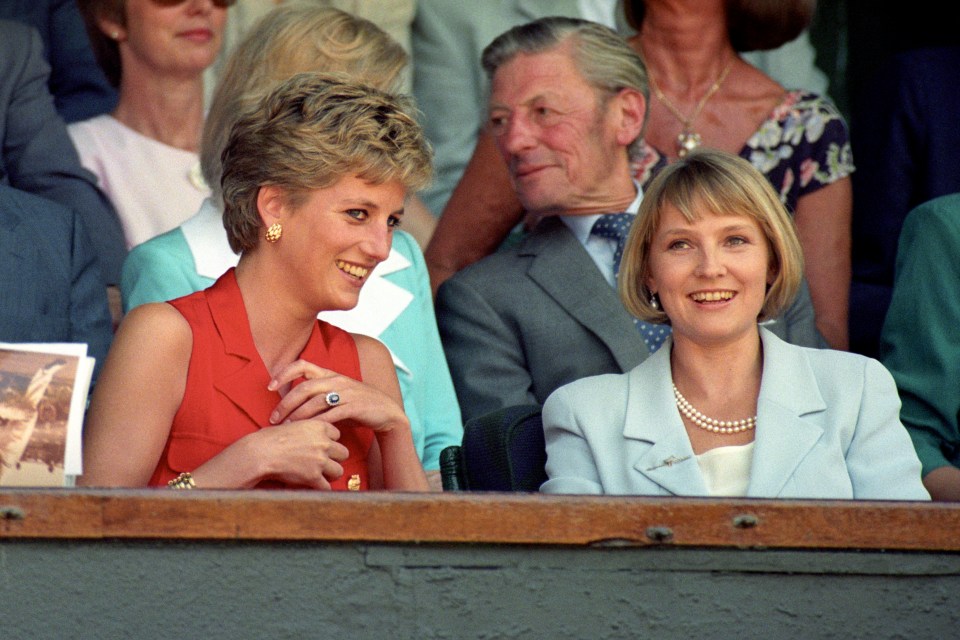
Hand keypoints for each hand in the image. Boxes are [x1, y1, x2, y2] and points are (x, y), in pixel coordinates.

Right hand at [249, 417, 348, 489]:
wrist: (261, 453)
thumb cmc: (270, 438)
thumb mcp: (293, 424)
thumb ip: (308, 430)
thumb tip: (311, 435)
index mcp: (319, 426)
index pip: (337, 434)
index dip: (330, 441)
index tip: (322, 446)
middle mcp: (324, 443)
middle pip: (343, 453)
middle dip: (335, 458)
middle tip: (325, 462)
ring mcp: (320, 460)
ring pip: (339, 470)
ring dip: (331, 474)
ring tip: (322, 475)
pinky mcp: (314, 476)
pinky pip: (327, 487)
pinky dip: (322, 489)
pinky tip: (316, 487)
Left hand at [267, 360, 409, 433]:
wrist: (388, 413)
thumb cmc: (358, 407)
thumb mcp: (338, 396)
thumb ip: (318, 397)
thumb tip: (291, 406)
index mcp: (331, 374)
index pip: (302, 365)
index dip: (283, 373)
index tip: (269, 386)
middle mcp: (337, 380)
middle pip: (304, 387)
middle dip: (285, 403)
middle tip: (273, 418)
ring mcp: (347, 393)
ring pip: (315, 402)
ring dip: (298, 415)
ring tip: (286, 427)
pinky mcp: (354, 406)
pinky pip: (331, 414)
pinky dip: (317, 423)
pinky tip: (307, 432)